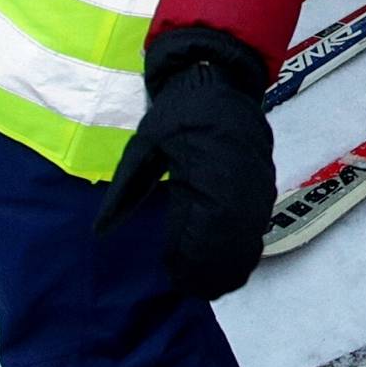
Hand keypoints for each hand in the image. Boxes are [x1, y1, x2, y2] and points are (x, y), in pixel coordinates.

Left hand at [94, 37, 275, 297]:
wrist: (218, 78)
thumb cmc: (177, 114)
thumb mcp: (142, 148)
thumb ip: (126, 191)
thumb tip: (100, 230)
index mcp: (201, 174)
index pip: (199, 232)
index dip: (188, 259)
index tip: (174, 276)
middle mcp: (234, 183)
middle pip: (228, 242)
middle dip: (210, 270)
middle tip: (190, 288)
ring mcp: (254, 183)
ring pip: (247, 236)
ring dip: (230, 263)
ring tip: (209, 284)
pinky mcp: (265, 180)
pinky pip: (258, 222)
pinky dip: (245, 246)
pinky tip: (230, 260)